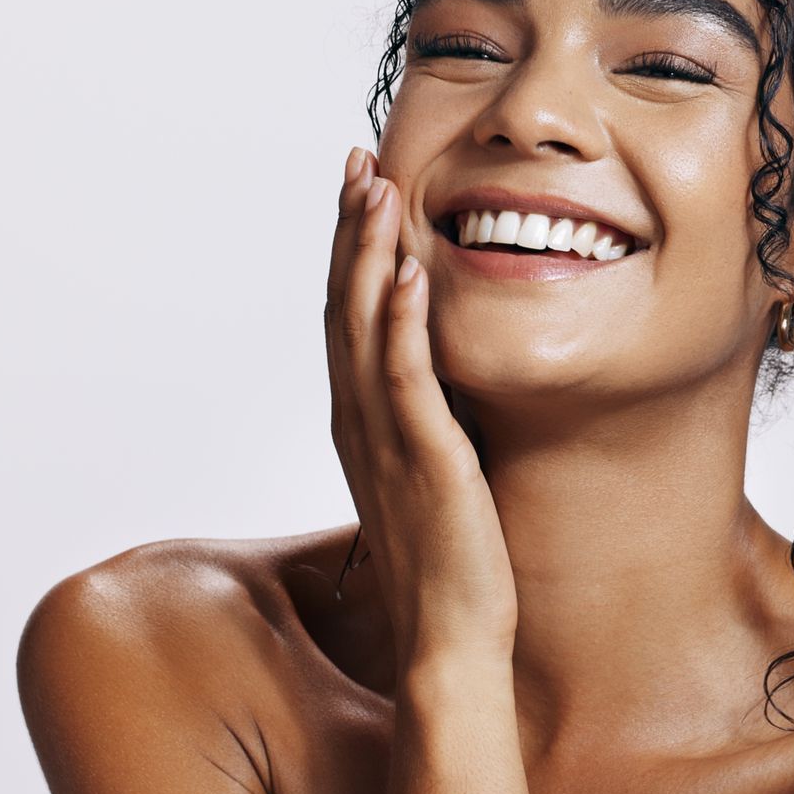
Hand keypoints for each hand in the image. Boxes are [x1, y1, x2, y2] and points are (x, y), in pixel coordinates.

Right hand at [323, 147, 518, 669]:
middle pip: (343, 304)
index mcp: (359, 419)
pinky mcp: (423, 459)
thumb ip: (426, 414)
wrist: (450, 634)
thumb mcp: (431, 467)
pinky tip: (412, 270)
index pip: (346, 315)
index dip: (350, 246)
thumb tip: (444, 369)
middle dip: (351, 227)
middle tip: (358, 159)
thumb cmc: (449, 557)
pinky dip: (404, 321)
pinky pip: (408, 378)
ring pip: (364, 327)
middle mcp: (359, 420)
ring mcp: (385, 438)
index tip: (361, 186)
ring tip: (378, 187)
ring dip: (370, 252)